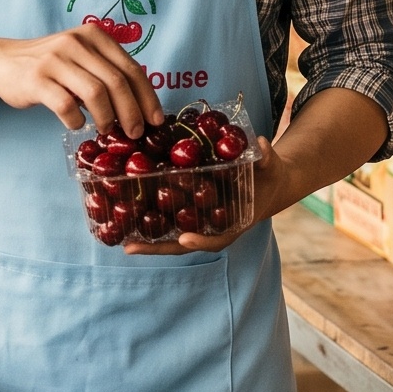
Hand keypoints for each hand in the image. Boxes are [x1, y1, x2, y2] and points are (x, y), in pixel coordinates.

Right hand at [0, 24, 162, 135]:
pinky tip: (76, 124)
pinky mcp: (36, 79)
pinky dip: (76, 120)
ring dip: (107, 118)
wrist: (3, 62)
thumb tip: (140, 110)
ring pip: (95, 93)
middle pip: (116, 82)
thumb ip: (107, 74)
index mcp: (94, 36)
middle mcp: (76, 43)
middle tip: (135, 133)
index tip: (155, 120)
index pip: (131, 68)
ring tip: (106, 130)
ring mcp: (55, 59)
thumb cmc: (51, 66)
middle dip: (132, 112)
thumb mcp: (81, 59)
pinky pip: (66, 105)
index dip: (147, 97)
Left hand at [123, 136, 277, 256]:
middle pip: (182, 243)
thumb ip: (266, 159)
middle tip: (131, 247)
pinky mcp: (189, 211)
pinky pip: (168, 217)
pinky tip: (125, 214)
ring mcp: (199, 222)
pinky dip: (148, 217)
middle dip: (157, 247)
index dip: (201, 240)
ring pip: (170, 234)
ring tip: (120, 239)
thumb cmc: (269, 178)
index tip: (185, 239)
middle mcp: (212, 228)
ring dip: (146, 238)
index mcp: (234, 224)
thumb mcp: (271, 168)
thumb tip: (259, 144)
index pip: (216, 239)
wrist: (265, 183)